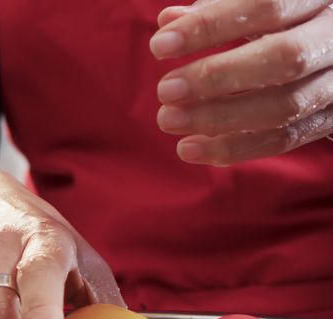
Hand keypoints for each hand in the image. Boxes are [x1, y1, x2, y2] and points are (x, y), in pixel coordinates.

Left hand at [150, 0, 332, 165]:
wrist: (328, 48)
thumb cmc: (283, 18)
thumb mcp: (255, 4)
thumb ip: (216, 9)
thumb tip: (168, 20)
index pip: (267, 6)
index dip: (210, 26)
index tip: (160, 46)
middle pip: (285, 58)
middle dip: (218, 77)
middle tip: (165, 90)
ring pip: (286, 106)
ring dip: (220, 118)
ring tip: (169, 119)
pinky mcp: (331, 118)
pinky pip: (285, 139)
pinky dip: (234, 147)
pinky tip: (189, 148)